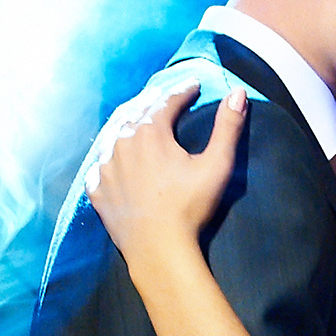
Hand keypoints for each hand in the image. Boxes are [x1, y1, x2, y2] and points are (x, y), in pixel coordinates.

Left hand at [87, 80, 247, 266]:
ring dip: (129, 122)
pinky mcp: (98, 189)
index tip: (193, 86)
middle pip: (137, 110)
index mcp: (150, 131)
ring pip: (114, 133)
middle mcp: (122, 142)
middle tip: (166, 96)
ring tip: (140, 119)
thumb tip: (237, 93)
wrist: (158, 249)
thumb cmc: (190, 207)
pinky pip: (101, 163)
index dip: (182, 91)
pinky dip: (110, 154)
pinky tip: (115, 157)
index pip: (167, 100)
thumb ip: (228, 127)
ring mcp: (106, 166)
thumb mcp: (217, 165)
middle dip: (153, 100)